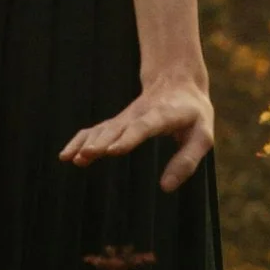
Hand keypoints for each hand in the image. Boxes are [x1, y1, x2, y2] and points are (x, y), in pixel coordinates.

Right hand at [62, 75, 214, 191]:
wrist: (177, 82)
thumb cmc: (194, 114)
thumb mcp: (203, 136)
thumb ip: (187, 161)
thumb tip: (165, 187)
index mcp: (164, 114)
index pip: (144, 126)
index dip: (128, 138)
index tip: (112, 150)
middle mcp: (140, 114)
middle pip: (118, 127)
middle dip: (101, 142)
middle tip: (86, 155)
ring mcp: (126, 117)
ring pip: (104, 128)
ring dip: (87, 142)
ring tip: (72, 158)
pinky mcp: (118, 123)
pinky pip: (95, 130)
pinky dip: (80, 140)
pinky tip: (66, 155)